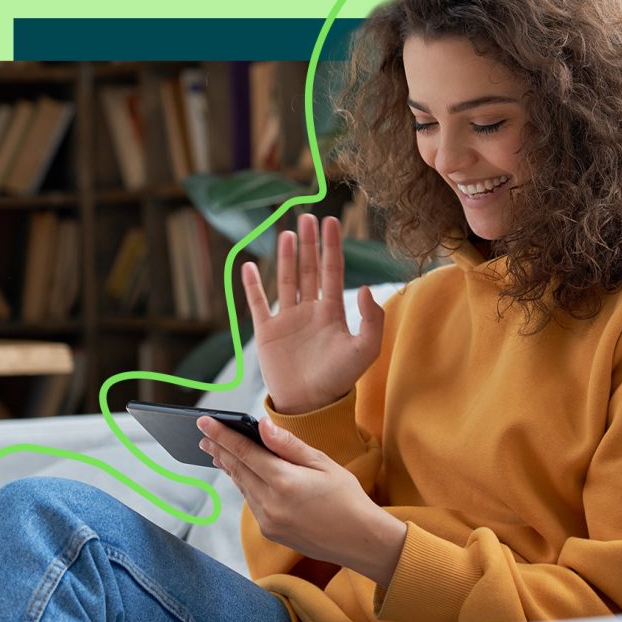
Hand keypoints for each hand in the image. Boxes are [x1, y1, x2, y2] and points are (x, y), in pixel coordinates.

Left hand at [197, 415, 406, 586]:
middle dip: (219, 450)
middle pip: (237, 470)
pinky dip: (246, 486)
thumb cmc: (347, 497)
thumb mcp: (323, 464)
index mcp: (284, 482)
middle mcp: (270, 504)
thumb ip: (289, 445)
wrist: (360, 541)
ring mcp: (268, 521)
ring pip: (242, 487)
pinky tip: (244, 476)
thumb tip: (262, 426)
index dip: (222, 435)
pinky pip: (252, 503)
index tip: (204, 422)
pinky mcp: (270, 532)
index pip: (244, 452)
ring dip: (230, 468)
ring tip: (218, 452)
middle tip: (203, 436)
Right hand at [241, 213, 384, 414]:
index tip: (332, 221)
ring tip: (287, 233)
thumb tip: (363, 287)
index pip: (332, 270)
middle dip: (309, 243)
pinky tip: (250, 265)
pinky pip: (258, 303)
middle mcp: (310, 311)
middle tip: (307, 217)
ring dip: (285, 256)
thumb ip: (371, 319)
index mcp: (332, 312)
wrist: (310, 405)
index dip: (332, 246)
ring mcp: (287, 320)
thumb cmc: (339, 380)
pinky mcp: (267, 332)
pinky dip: (252, 285)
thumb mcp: (364, 350)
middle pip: (308, 269)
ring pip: (286, 280)